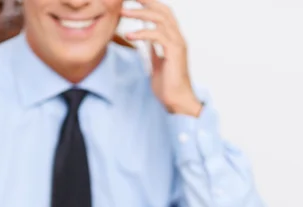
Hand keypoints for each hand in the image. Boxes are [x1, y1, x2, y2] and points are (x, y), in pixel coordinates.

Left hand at [122, 0, 202, 116]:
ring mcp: (178, 44)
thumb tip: (144, 39)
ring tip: (123, 13)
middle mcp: (178, 38)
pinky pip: (158, 35)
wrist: (176, 101)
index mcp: (174, 39)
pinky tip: (129, 35)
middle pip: (163, 10)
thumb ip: (153, 50)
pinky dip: (142, 33)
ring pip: (160, 19)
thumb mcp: (157, 63)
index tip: (133, 0)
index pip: (163, 13)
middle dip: (146, 2)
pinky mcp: (174, 52)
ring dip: (140, 14)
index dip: (149, 4)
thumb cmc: (168, 85)